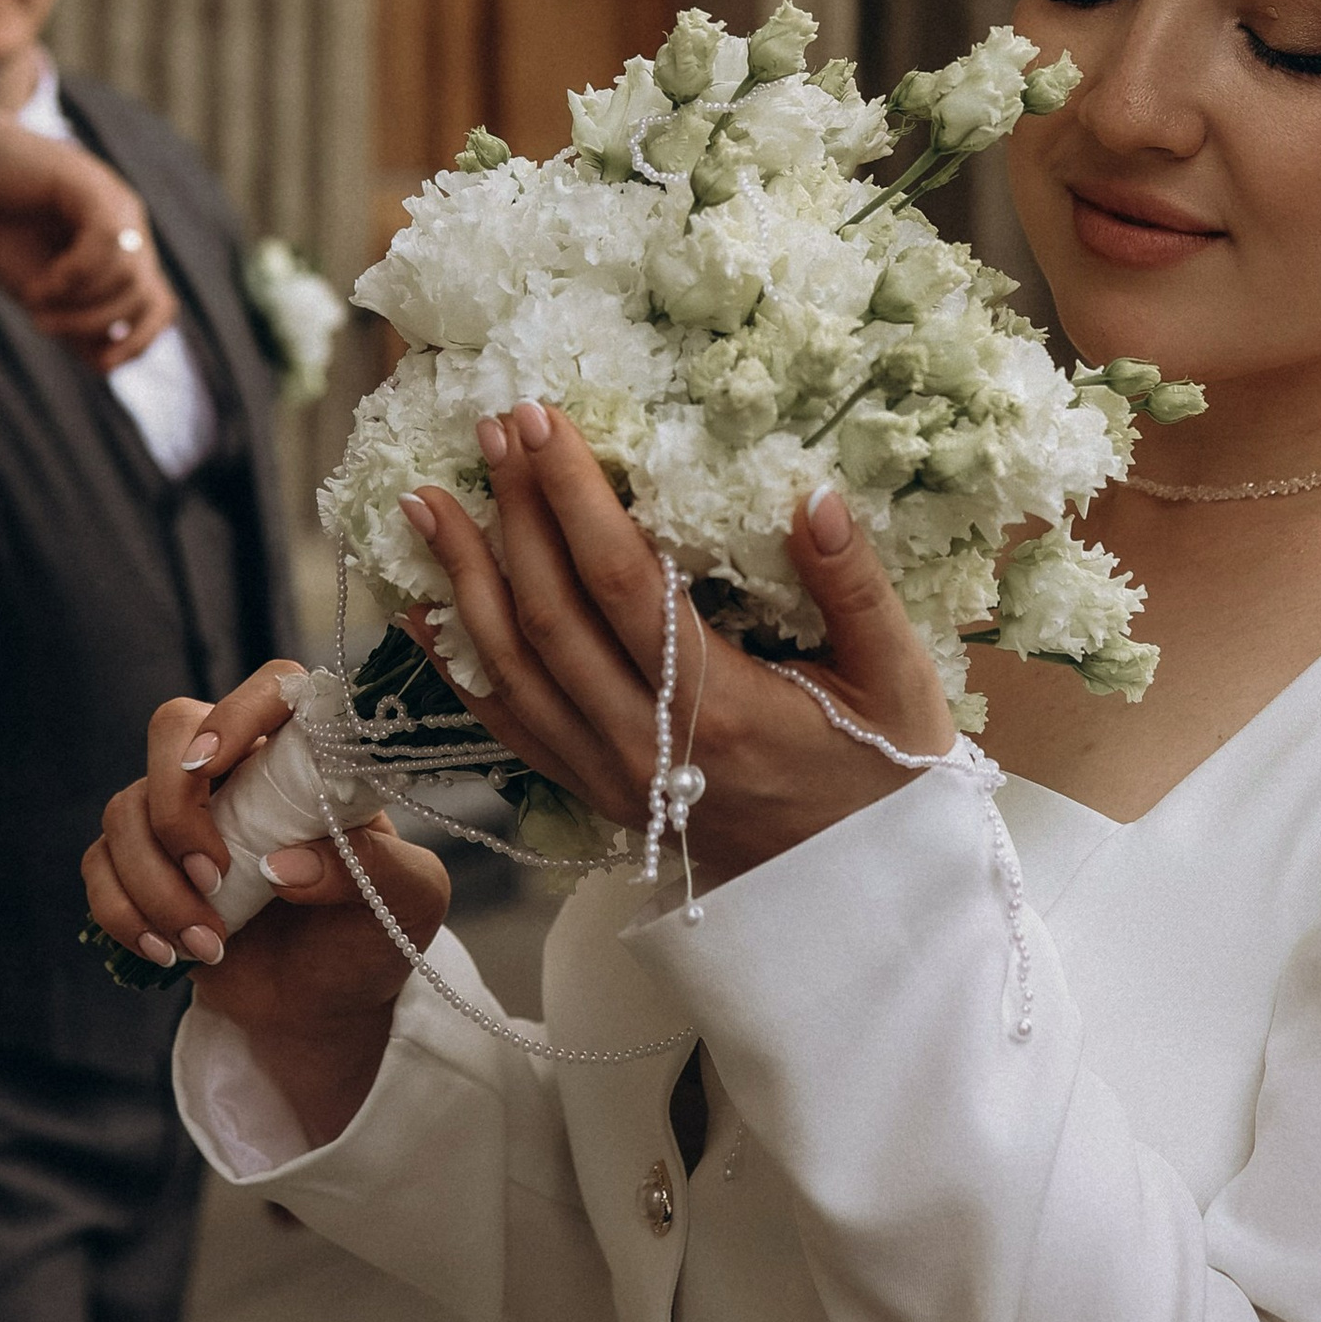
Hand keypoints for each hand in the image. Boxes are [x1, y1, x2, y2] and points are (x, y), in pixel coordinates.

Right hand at [0, 116, 176, 364]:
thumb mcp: (40, 290)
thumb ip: (74, 320)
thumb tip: (106, 361)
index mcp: (122, 250)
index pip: (160, 305)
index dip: (140, 342)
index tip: (99, 364)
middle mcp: (128, 225)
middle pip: (143, 297)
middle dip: (93, 325)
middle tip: (41, 325)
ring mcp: (114, 202)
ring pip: (126, 275)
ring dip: (77, 305)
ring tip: (33, 301)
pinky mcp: (90, 183)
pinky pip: (103, 242)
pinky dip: (71, 275)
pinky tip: (39, 284)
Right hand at [82, 667, 451, 1148]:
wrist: (323, 1006)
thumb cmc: (371, 933)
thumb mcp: (408, 900)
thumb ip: (370, 869)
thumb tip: (284, 865)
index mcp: (304, 757)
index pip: (269, 688)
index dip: (236, 712)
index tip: (215, 763)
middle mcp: (238, 771)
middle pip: (172, 728)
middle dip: (175, 805)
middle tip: (212, 876)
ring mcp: (181, 816)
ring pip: (126, 808)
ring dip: (155, 884)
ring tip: (208, 944)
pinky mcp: (142, 866)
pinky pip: (100, 865)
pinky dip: (122, 912)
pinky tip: (165, 952)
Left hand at [400, 406, 955, 888]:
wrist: (857, 901)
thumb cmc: (884, 778)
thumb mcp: (900, 682)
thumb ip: (856, 587)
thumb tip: (812, 495)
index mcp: (722, 708)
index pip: (623, 582)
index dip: (574, 497)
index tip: (542, 420)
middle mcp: (647, 746)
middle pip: (551, 615)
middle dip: (512, 513)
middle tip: (489, 427)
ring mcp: (610, 777)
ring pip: (513, 669)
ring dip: (463, 577)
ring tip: (425, 499)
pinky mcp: (594, 795)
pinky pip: (508, 725)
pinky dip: (457, 662)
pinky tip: (420, 607)